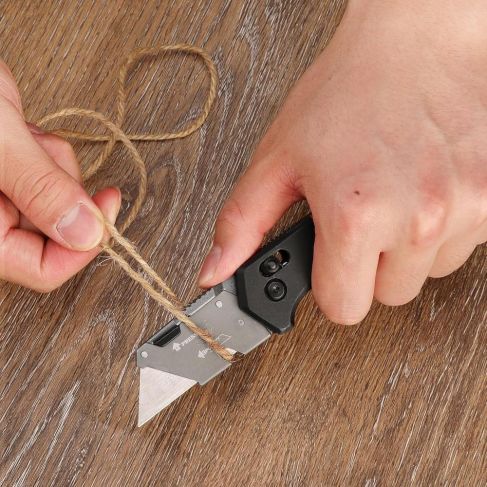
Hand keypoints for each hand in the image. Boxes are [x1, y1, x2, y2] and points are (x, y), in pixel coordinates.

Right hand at [0, 60, 120, 291]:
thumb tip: (87, 234)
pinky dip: (48, 153)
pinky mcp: (11, 177)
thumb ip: (41, 189)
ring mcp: (1, 200)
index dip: (81, 247)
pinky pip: (51, 177)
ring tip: (23, 135)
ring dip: (55, 165)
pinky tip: (22, 130)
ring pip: (60, 201)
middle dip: (63, 190)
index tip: (107, 209)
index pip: (41, 270)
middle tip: (43, 153)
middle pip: (56, 234)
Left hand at [199, 0, 486, 323]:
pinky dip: (442, 226)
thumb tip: (216, 271)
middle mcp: (416, 218)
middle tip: (360, 220)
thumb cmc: (346, 93)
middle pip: (387, 296)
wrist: (415, 41)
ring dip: (408, 246)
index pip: (343, 309)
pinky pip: (464, 243)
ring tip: (392, 195)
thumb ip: (242, 224)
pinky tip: (424, 187)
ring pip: (428, 272)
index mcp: (355, 215)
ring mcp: (464, 208)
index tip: (330, 263)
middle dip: (369, 267)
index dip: (331, 286)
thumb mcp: (278, 159)